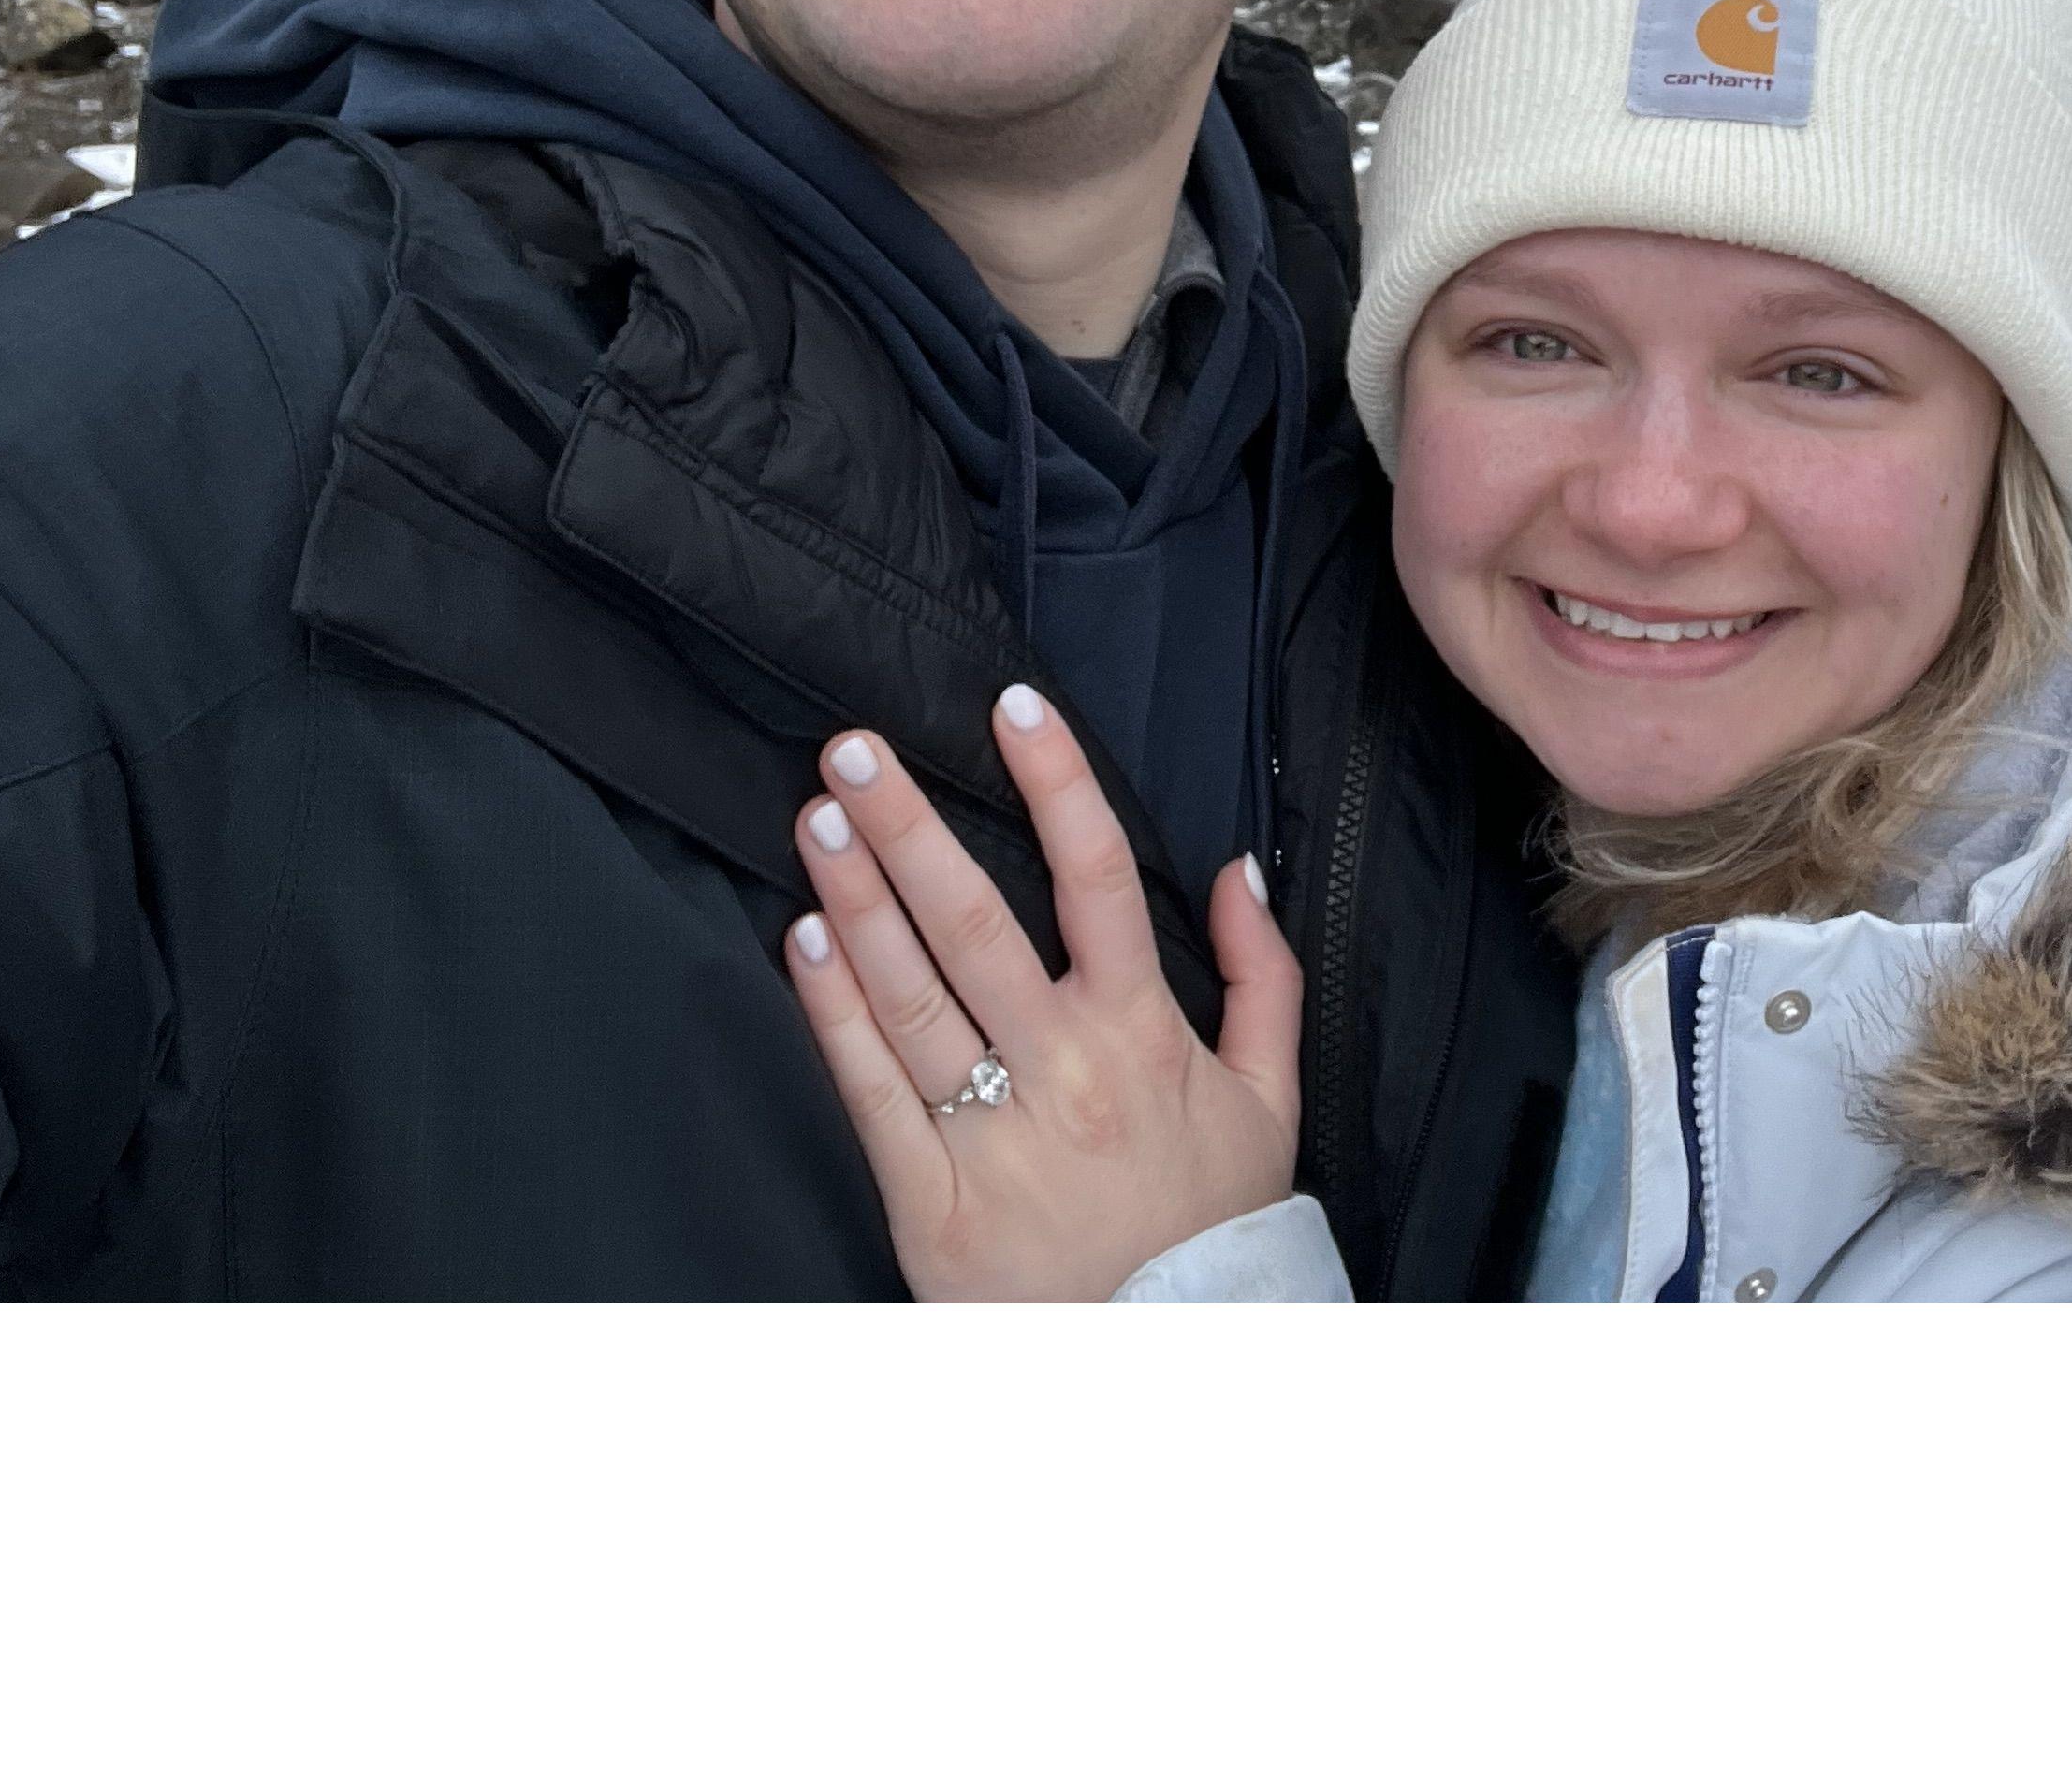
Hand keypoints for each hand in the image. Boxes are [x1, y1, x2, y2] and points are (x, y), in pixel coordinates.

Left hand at [783, 682, 1303, 1301]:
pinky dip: (834, 1013)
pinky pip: (872, 1094)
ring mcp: (992, 1139)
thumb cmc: (1211, 1225)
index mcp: (1142, 1034)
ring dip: (856, 900)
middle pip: (978, 924)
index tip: (1011, 704)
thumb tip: (1238, 867)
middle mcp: (1064, 1072)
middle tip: (854, 748)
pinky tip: (802, 941)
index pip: (1098, 876)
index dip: (1056, 780)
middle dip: (909, 827)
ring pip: (914, 997)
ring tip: (814, 819)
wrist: (1170, 1366)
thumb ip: (1262, 974)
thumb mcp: (1270, 1097)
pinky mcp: (931, 1205)